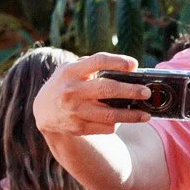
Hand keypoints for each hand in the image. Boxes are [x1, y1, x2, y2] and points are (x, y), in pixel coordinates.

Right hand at [32, 52, 149, 136]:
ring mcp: (75, 111)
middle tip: (146, 92)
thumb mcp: (70, 70)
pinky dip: (117, 124)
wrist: (44, 112)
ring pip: (110, 115)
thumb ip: (91, 66)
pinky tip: (125, 120)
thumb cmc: (65, 84)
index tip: (134, 64)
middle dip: (131, 91)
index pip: (98, 61)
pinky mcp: (79, 128)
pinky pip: (105, 128)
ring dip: (132, 115)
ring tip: (146, 115)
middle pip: (108, 89)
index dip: (118, 62)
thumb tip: (128, 68)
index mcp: (71, 72)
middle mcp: (72, 91)